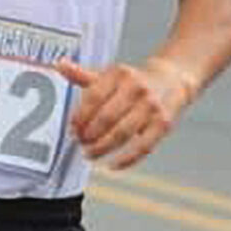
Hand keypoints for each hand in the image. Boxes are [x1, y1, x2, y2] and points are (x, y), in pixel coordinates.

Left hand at [57, 56, 193, 168]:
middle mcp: (136, 87)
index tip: (71, 128)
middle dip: (89, 133)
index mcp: (119, 73)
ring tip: (89, 154)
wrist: (170, 80)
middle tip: (79, 142)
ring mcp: (151, 106)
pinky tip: (112, 165)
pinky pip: (143, 147)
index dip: (80, 115)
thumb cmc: (131, 81)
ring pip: (122, 133)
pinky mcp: (163, 124)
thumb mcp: (109, 75)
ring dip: (103, 147)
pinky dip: (127, 160)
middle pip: (107, 117)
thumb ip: (83, 75)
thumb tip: (59, 64)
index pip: (94, 96)